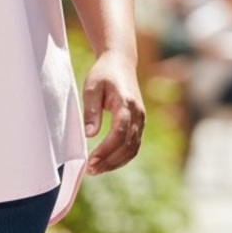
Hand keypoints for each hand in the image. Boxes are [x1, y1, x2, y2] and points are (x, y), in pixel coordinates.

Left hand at [82, 50, 144, 174]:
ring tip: (96, 169)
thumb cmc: (103, 73)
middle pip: (127, 146)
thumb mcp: (92, 87)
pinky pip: (133, 146)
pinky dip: (121, 157)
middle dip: (109, 161)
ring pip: (132, 150)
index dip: (106, 150)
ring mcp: (141, 120)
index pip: (119, 133)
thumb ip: (91, 110)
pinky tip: (106, 162)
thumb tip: (89, 134)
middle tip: (90, 170)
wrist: (121, 62)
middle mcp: (138, 114)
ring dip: (115, 162)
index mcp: (126, 103)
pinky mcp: (139, 124)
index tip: (90, 160)